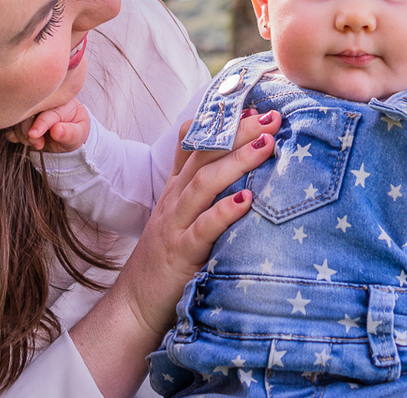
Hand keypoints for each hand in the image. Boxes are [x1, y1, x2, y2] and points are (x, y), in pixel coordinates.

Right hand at [5, 99, 89, 152]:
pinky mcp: (22, 119)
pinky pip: (11, 126)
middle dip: (28, 132)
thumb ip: (70, 133)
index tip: (34, 135)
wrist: (68, 134)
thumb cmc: (76, 131)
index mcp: (61, 101)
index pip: (48, 112)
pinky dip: (14, 136)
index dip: (40, 124)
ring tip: (37, 144)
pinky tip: (27, 141)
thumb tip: (57, 130)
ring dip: (22, 136)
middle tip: (39, 144)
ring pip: (17, 121)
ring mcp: (31, 110)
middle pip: (28, 114)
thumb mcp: (79, 134)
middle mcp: (44, 102)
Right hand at [70, 109, 281, 396]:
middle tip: (271, 116)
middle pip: (204, 154)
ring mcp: (175, 223)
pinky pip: (203, 228)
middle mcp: (175, 199)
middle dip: (238, 131)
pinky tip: (247, 200)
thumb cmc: (167, 259)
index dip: (220, 120)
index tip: (251, 104)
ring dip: (237, 161)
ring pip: (205, 183)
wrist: (135, 304)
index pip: (194, 142)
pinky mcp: (180, 252)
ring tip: (266, 144)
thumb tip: (240, 169)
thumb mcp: (180, 216)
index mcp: (176, 188)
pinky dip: (225, 212)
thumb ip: (202, 191)